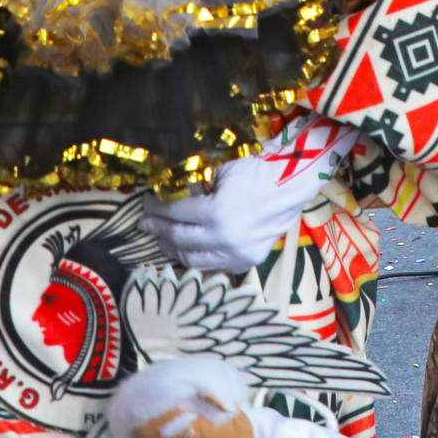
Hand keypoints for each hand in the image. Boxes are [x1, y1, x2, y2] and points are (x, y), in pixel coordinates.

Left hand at [139, 117, 357, 272]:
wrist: (291, 183)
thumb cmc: (256, 171)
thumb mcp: (219, 172)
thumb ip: (194, 187)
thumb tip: (168, 193)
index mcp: (216, 212)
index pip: (175, 214)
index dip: (156, 209)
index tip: (146, 205)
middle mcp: (225, 238)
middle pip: (179, 239)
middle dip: (158, 230)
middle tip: (146, 224)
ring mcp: (237, 253)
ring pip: (193, 260)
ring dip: (174, 250)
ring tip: (163, 241)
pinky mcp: (248, 261)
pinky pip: (215, 266)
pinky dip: (199, 259)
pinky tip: (189, 250)